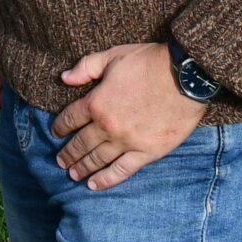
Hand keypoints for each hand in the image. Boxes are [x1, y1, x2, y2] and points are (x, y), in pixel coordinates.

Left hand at [51, 42, 203, 188]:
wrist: (185, 78)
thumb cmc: (149, 63)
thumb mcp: (114, 56)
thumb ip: (86, 67)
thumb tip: (64, 78)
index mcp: (97, 102)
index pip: (71, 118)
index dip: (61, 126)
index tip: (56, 132)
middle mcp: (108, 126)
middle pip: (81, 143)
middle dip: (69, 152)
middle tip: (60, 161)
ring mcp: (127, 142)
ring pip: (98, 159)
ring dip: (83, 167)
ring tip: (73, 174)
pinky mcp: (146, 153)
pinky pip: (121, 171)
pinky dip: (106, 180)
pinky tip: (94, 185)